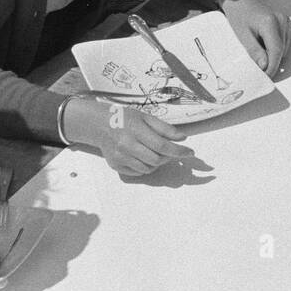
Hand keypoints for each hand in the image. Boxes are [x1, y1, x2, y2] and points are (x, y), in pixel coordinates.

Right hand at [68, 98, 191, 176]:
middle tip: (171, 151)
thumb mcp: (145, 117)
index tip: (190, 152)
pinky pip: (138, 173)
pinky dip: (145, 167)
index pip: (162, 146)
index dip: (179, 151)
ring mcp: (120, 157)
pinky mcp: (116, 166)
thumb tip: (183, 138)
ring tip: (154, 151)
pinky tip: (143, 156)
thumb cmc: (126, 118)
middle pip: (156, 160)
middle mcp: (127, 145)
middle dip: (168, 158)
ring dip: (157, 163)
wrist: (100, 125)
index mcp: (136, 130)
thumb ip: (165, 128)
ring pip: (148, 168)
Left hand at [219, 0, 290, 76]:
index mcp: (270, 23)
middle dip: (272, 63)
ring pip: (284, 48)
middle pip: (282, 51)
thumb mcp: (242, 35)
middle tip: (259, 72)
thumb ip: (254, 51)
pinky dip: (276, 48)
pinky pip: (284, 42)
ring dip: (273, 56)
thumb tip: (265, 67)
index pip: (276, 51)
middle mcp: (281, 21)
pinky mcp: (285, 23)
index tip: (266, 78)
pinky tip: (264, 46)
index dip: (272, 67)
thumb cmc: (238, 16)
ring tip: (258, 54)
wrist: (240, 0)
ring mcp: (285, 21)